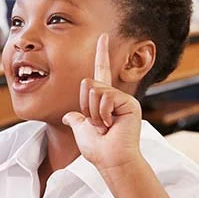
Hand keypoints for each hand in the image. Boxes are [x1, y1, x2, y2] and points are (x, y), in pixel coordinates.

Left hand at [62, 34, 142, 171]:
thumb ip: (76, 120)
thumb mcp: (81, 131)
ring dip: (93, 112)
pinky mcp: (129, 103)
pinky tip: (111, 124)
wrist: (113, 161)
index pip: (101, 72)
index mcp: (104, 100)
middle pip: (88, 83)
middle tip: (98, 125)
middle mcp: (115, 96)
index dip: (101, 54)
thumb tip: (69, 116)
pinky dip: (102, 113)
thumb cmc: (99, 150)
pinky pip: (105, 97)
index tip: (102, 36)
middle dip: (86, 106)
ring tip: (105, 126)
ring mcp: (123, 99)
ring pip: (95, 90)